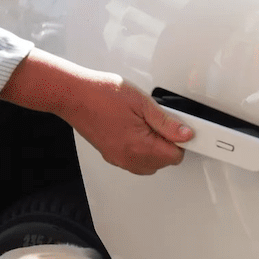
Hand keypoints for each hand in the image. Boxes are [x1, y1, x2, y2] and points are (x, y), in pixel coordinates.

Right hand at [0, 52, 192, 174]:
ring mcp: (118, 158)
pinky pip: (134, 160)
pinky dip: (141, 149)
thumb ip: (166, 121)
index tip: (183, 128)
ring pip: (149, 164)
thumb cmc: (101, 94)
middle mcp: (128, 158)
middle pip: (163, 162)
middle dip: (168, 143)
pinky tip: (136, 129)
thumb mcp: (142, 102)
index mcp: (139, 146)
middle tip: (161, 120)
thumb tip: (185, 134)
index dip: (181, 139)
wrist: (73, 95)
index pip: (175, 155)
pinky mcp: (111, 155)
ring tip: (147, 123)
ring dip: (155, 148)